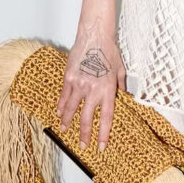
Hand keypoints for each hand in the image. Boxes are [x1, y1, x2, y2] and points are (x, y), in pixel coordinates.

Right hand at [55, 14, 126, 152]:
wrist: (94, 36)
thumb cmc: (109, 51)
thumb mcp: (121, 69)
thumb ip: (121, 86)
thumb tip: (125, 98)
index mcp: (108, 90)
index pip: (106, 118)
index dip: (103, 134)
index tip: (101, 146)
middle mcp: (93, 90)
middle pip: (87, 119)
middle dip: (84, 134)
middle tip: (83, 145)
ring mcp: (79, 85)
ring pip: (70, 109)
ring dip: (67, 122)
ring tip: (64, 130)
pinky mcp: (68, 78)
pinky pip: (63, 96)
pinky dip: (60, 106)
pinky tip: (58, 113)